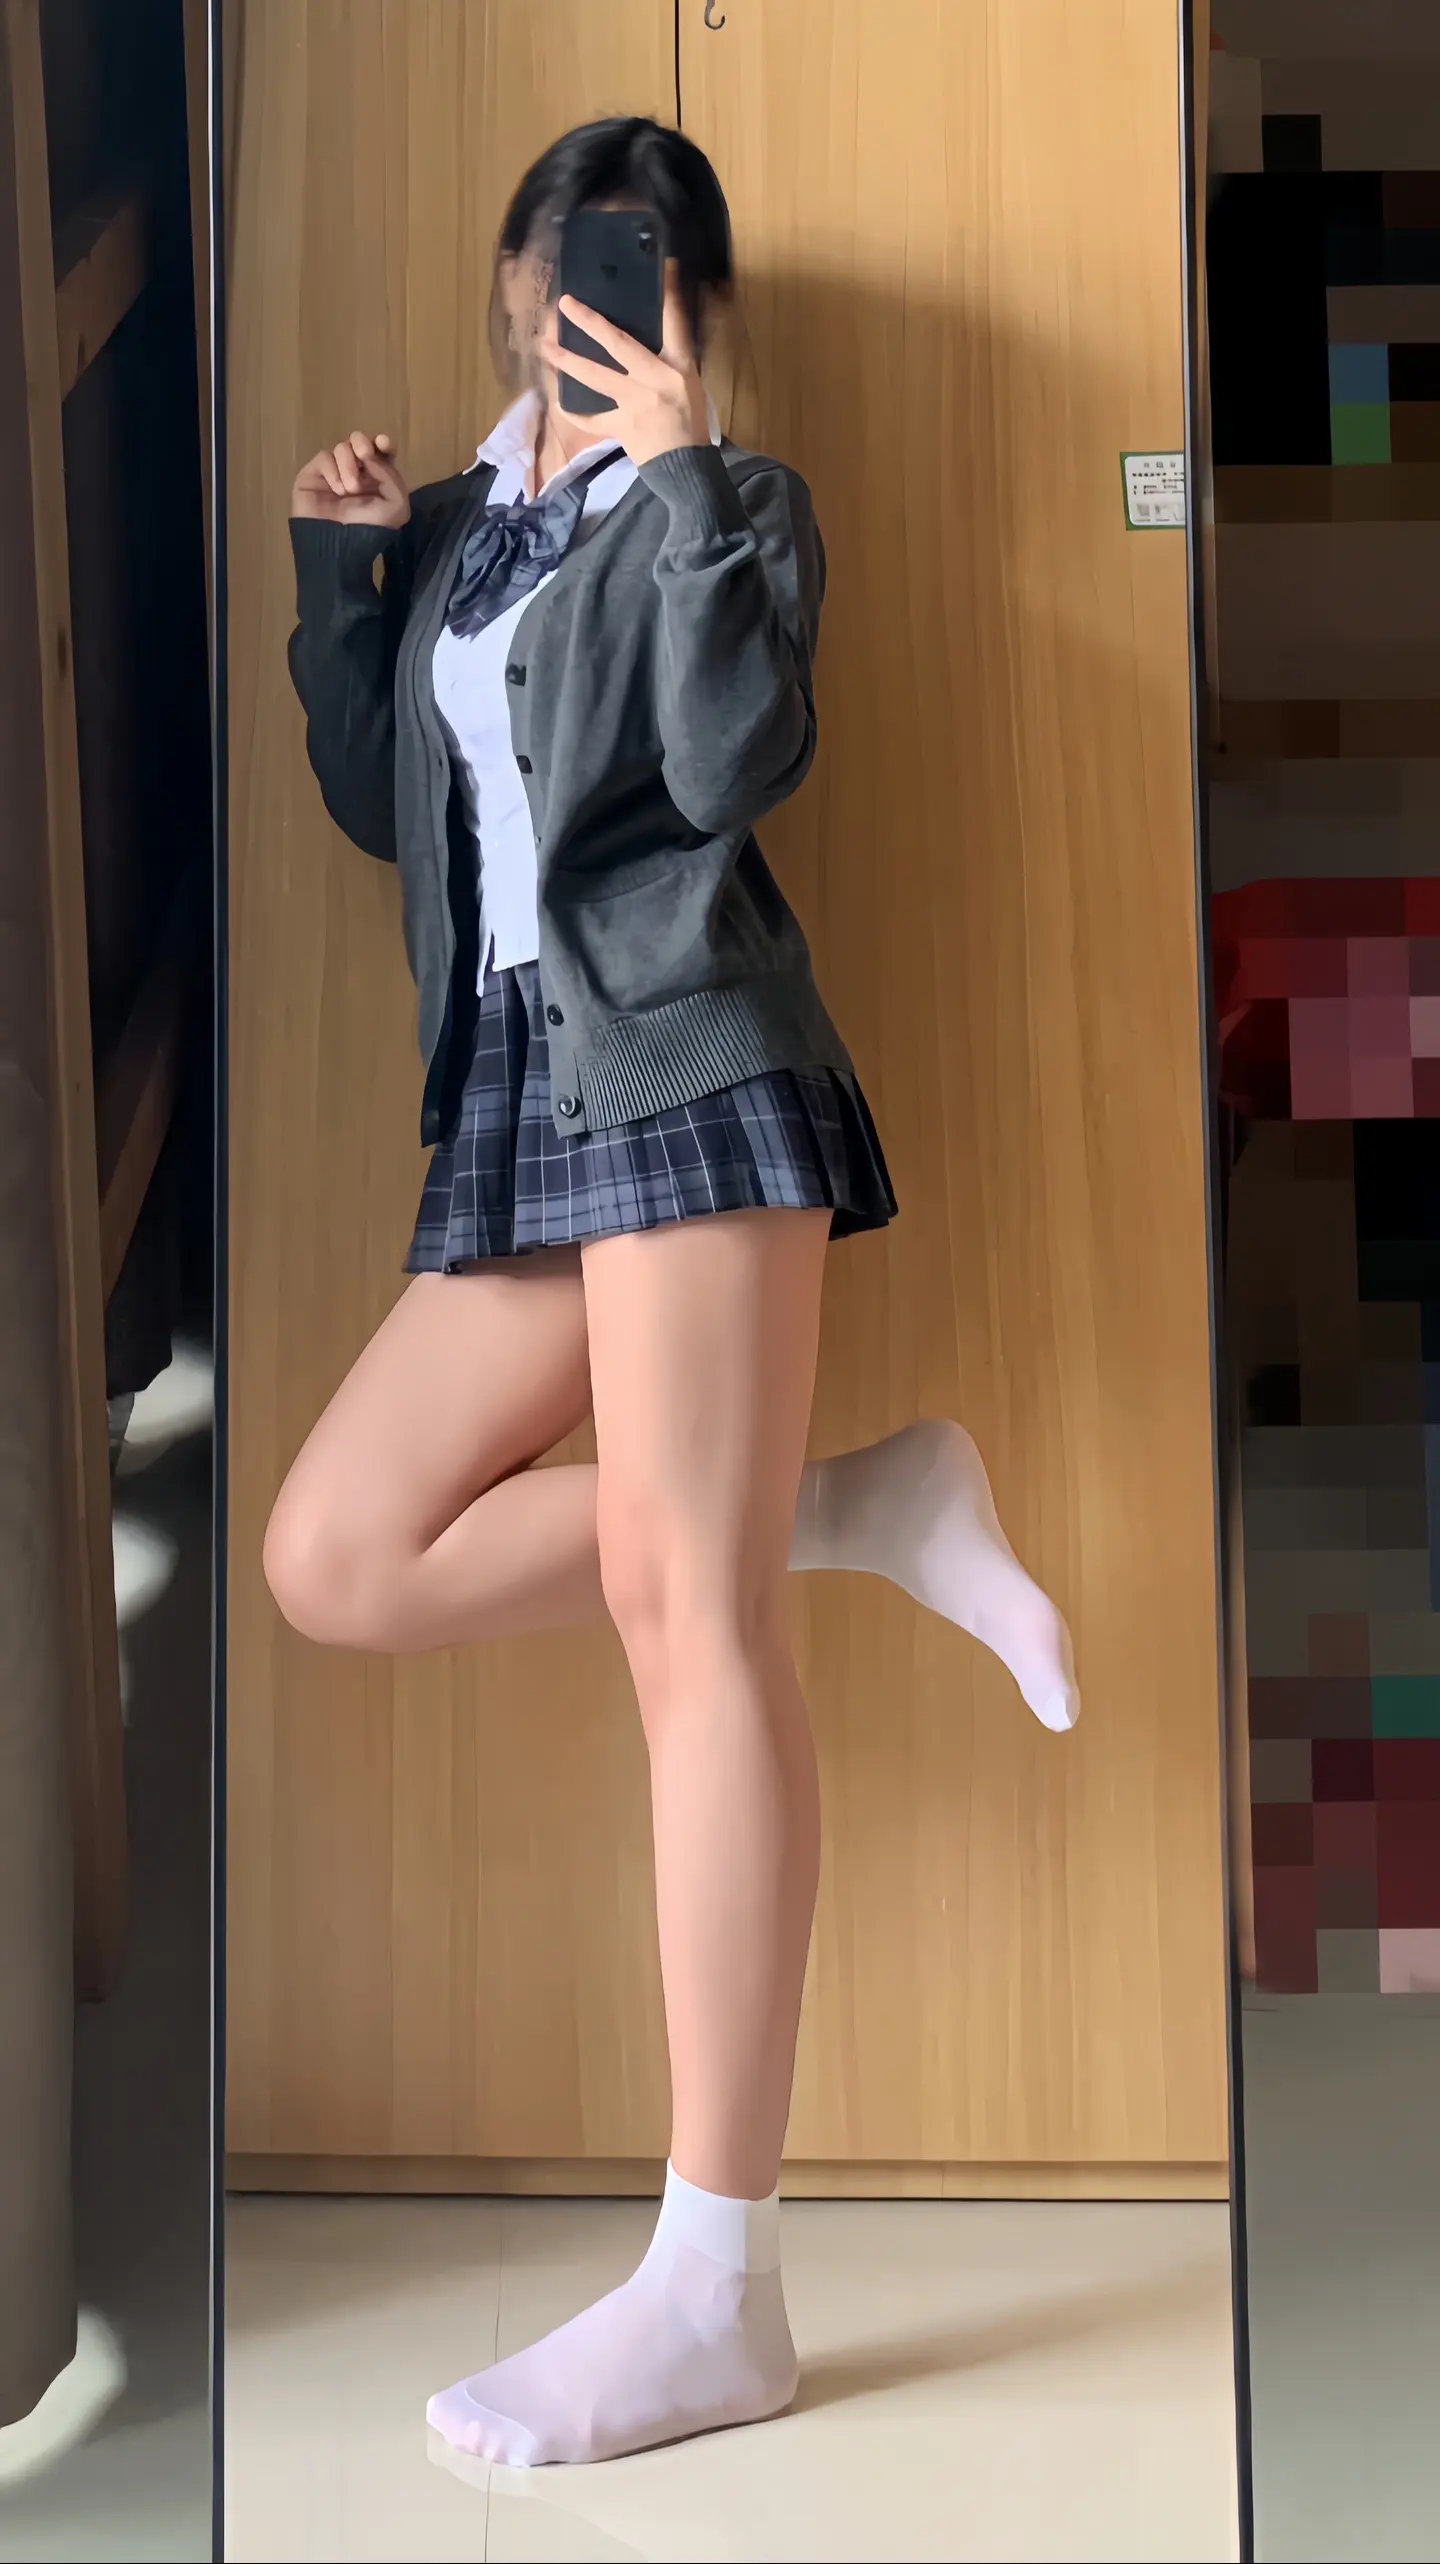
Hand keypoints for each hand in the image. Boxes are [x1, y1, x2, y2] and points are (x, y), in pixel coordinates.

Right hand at [290, 431, 409, 527]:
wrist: (338, 543)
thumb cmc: (368, 527)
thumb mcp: (395, 507)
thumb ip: (392, 476)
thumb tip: (371, 456)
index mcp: (377, 478)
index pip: (381, 451)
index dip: (383, 442)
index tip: (383, 444)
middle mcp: (356, 472)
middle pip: (360, 441)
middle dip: (364, 444)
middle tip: (364, 455)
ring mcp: (334, 472)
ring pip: (342, 447)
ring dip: (349, 467)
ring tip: (349, 491)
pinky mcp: (314, 473)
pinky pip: (325, 457)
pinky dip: (333, 472)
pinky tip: (336, 490)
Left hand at [546, 263, 709, 467]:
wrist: (686, 469)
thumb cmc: (692, 425)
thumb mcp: (692, 386)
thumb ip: (670, 361)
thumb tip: (639, 339)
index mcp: (677, 368)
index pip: (675, 323)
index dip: (669, 294)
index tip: (662, 265)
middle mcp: (652, 380)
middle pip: (617, 344)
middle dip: (590, 322)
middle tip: (565, 304)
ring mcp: (633, 404)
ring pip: (595, 377)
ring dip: (567, 361)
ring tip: (545, 347)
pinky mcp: (620, 427)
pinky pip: (591, 419)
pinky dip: (575, 412)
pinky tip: (559, 401)